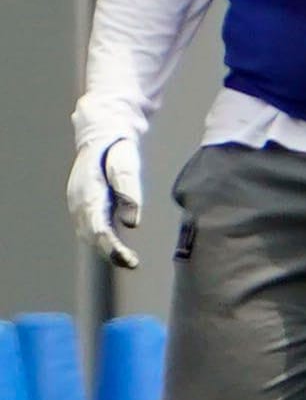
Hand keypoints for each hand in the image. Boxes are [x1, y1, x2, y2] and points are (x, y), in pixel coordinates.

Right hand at [66, 137, 141, 269]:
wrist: (100, 136)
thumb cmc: (116, 152)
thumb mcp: (126, 168)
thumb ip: (129, 193)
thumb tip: (132, 223)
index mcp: (88, 195)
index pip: (98, 229)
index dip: (112, 248)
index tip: (128, 260)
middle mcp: (79, 203)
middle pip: (92, 236)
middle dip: (110, 252)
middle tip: (132, 263)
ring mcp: (79, 204)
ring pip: (89, 234)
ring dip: (105, 249)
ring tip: (128, 260)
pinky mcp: (84, 204)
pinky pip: (90, 227)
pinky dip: (102, 240)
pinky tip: (117, 248)